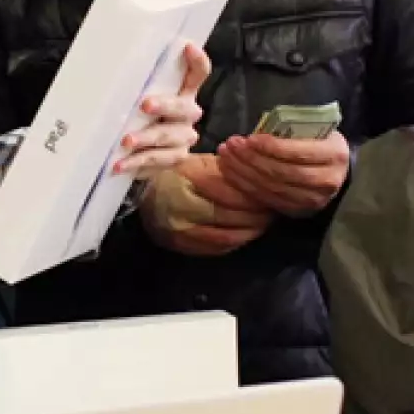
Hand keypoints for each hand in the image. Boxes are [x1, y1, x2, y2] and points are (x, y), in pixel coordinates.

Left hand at [115, 43, 212, 175]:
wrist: (138, 155)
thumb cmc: (136, 116)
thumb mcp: (136, 97)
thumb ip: (134, 86)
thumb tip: (103, 68)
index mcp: (182, 92)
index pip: (198, 73)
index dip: (197, 61)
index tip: (187, 48)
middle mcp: (188, 113)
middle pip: (183, 106)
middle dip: (164, 105)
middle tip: (145, 105)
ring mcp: (184, 137)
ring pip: (169, 136)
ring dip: (146, 139)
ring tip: (126, 142)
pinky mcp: (175, 158)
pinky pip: (158, 160)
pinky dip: (137, 162)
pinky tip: (119, 164)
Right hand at [142, 156, 272, 256]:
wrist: (140, 196)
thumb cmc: (171, 174)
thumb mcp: (196, 163)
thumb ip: (224, 171)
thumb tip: (257, 180)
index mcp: (185, 182)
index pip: (227, 193)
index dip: (252, 196)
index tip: (270, 195)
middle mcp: (181, 209)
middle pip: (228, 217)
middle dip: (255, 216)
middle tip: (273, 212)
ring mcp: (180, 232)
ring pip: (225, 237)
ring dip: (249, 232)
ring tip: (264, 224)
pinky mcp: (181, 246)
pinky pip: (215, 249)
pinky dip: (234, 243)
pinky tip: (245, 235)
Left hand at [216, 131, 350, 216]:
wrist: (335, 169)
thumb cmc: (318, 140)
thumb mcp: (312, 128)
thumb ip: (291, 129)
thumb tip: (257, 129)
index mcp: (334, 154)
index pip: (298, 153)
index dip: (271, 147)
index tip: (249, 138)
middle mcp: (327, 180)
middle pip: (282, 173)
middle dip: (251, 159)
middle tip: (230, 145)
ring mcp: (313, 200)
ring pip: (272, 188)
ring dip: (244, 172)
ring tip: (226, 157)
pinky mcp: (298, 211)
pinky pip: (268, 200)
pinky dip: (246, 186)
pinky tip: (232, 173)